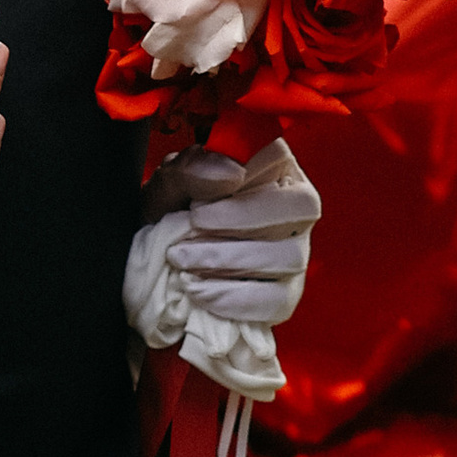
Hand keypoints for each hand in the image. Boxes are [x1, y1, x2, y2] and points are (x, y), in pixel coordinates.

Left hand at [141, 138, 320, 327]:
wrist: (155, 264)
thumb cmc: (168, 214)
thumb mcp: (166, 187)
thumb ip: (189, 169)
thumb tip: (233, 173)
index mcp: (270, 169)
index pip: (282, 157)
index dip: (249, 171)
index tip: (206, 188)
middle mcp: (294, 209)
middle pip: (301, 207)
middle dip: (243, 217)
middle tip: (192, 223)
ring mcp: (296, 253)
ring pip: (289, 255)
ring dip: (229, 258)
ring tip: (182, 259)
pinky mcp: (286, 293)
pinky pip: (278, 299)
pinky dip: (234, 297)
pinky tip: (198, 290)